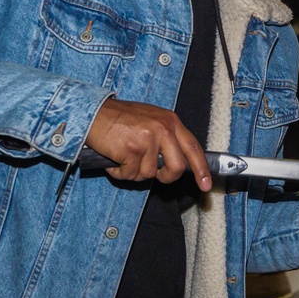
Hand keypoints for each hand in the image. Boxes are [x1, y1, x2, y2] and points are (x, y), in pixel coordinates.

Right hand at [86, 98, 211, 189]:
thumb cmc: (119, 119)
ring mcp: (149, 139)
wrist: (93, 113)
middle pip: (177, 167)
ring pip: (149, 174)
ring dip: (133, 171)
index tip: (205, 184)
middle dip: (165, 177)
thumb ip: (166, 138)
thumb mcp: (150, 120)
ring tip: (123, 155)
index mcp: (171, 121)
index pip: (193, 148)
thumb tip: (176, 163)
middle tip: (153, 174)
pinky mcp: (133, 149)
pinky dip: (119, 172)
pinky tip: (114, 158)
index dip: (201, 169)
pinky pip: (130, 175)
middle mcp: (163, 128)